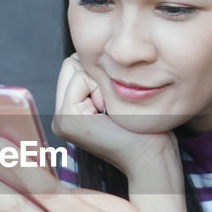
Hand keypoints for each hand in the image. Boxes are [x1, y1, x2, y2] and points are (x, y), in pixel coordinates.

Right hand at [53, 54, 177, 182]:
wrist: (152, 158)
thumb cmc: (146, 130)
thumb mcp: (119, 98)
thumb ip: (101, 79)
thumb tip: (93, 53)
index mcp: (71, 113)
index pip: (76, 66)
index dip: (100, 72)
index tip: (115, 103)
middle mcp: (60, 118)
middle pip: (71, 63)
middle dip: (96, 74)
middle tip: (113, 106)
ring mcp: (60, 120)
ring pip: (74, 66)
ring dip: (99, 81)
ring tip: (111, 111)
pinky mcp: (66, 119)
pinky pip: (80, 77)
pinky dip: (99, 87)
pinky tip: (109, 112)